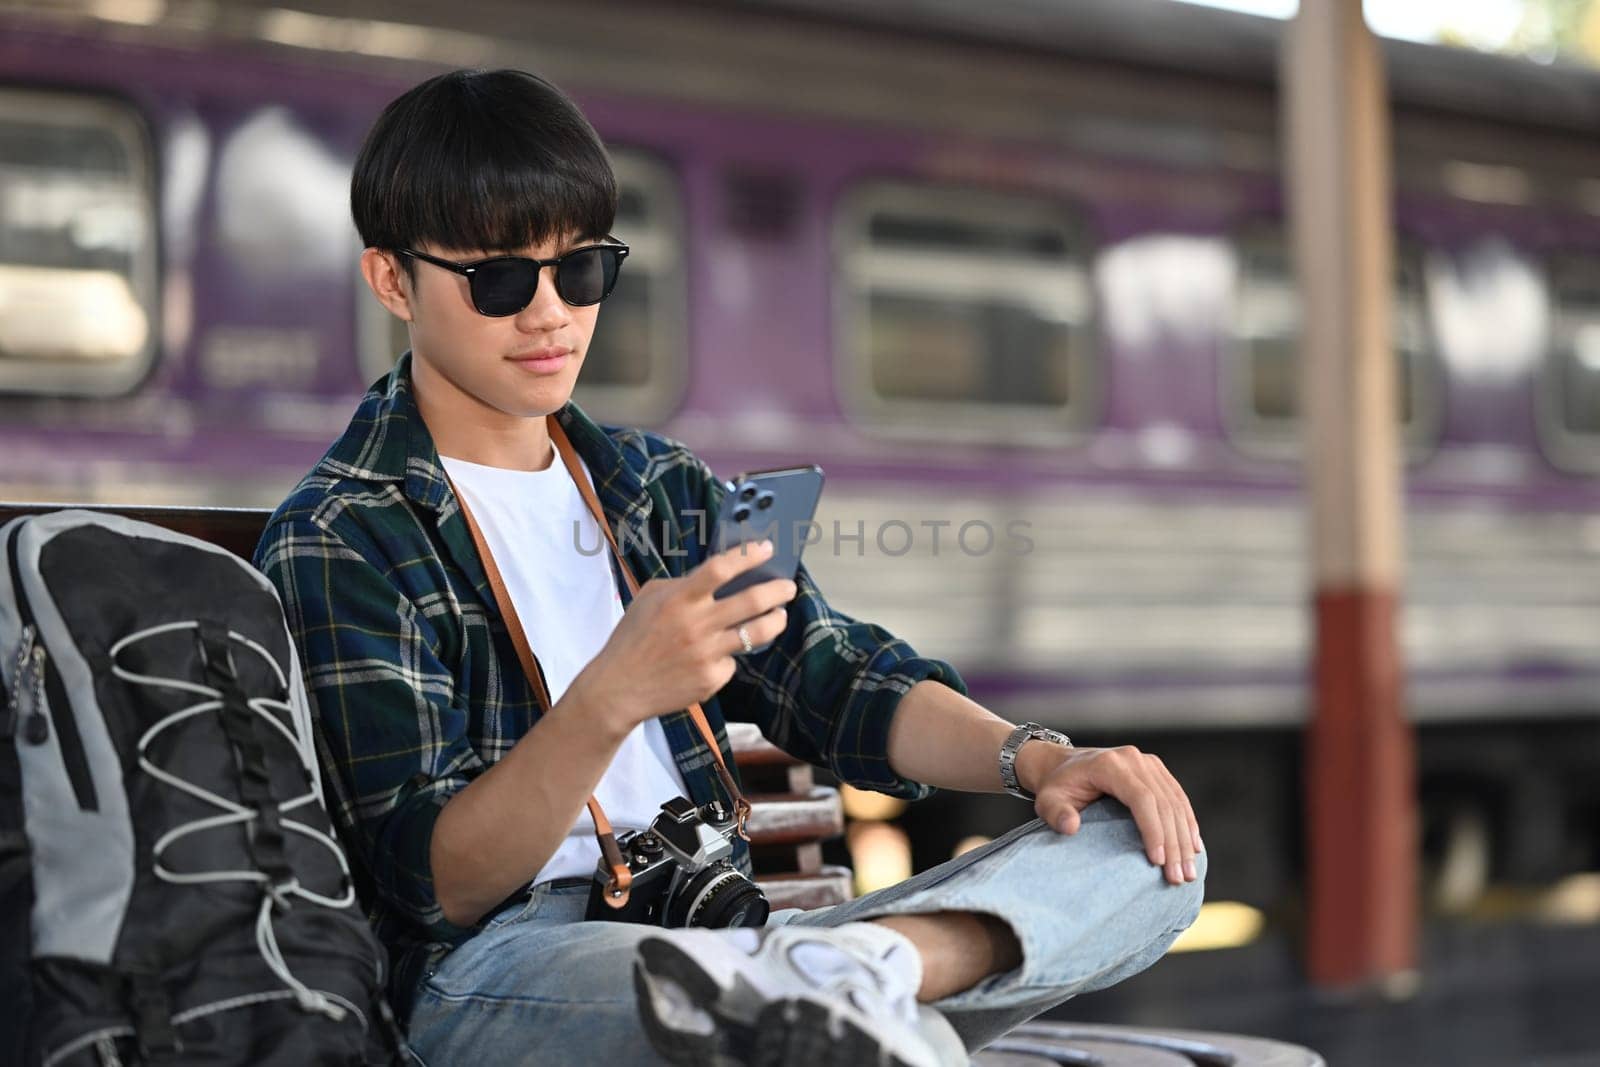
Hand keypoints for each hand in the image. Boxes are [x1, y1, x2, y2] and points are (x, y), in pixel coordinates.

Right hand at [571, 540, 795, 734]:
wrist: (619, 688)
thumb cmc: (633, 637)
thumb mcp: (650, 598)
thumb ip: (683, 585)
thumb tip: (720, 576)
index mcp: (679, 599)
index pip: (720, 569)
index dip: (748, 556)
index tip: (767, 548)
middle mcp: (696, 625)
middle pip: (751, 601)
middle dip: (778, 590)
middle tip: (788, 587)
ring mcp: (706, 654)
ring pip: (757, 633)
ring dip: (775, 620)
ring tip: (779, 615)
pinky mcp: (711, 679)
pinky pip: (733, 661)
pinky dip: (730, 654)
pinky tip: (720, 653)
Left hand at [1023, 743, 1202, 885]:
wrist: (1062, 765)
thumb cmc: (1056, 787)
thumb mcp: (1047, 800)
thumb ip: (1056, 814)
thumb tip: (1071, 827)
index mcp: (1110, 765)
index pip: (1141, 798)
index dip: (1153, 830)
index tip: (1157, 862)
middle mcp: (1134, 759)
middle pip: (1164, 803)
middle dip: (1174, 843)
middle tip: (1179, 878)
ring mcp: (1148, 763)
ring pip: (1176, 803)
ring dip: (1185, 839)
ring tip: (1188, 873)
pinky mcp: (1156, 771)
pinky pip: (1178, 798)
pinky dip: (1187, 824)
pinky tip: (1194, 848)